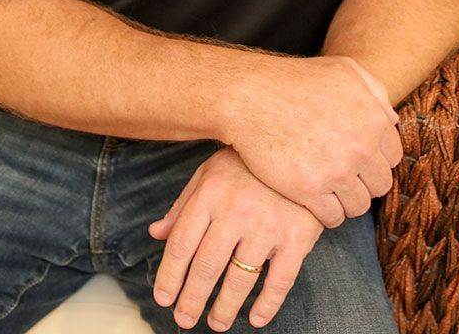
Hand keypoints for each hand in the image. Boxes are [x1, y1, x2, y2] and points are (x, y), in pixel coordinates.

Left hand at [149, 146, 321, 330]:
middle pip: (206, 267)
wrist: (301, 143)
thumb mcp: (210, 173)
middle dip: (192, 299)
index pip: (182, 244)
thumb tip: (156, 234)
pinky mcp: (298, 235)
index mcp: (211, 192)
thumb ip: (184, 205)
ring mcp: (268, 224)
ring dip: (224, 308)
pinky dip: (267, 306)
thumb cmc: (248, 162)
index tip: (163, 299)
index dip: (170, 276)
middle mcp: (236, 209)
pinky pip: (280, 281)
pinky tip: (255, 319)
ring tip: (216, 323)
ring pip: (240, 280)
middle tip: (184, 319)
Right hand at [227, 54, 402, 228]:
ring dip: (347, 200)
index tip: (359, 159)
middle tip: (344, 175)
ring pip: (358, 205)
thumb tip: (392, 120)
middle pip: (380, 185)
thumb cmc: (296, 80)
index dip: (376, 158)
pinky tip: (314, 199)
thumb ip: (375, 92)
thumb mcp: (343, 70)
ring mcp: (336, 171)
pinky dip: (326, 213)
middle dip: (364, 181)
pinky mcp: (309, 190)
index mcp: (373, 119)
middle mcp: (360, 147)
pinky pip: (333, 217)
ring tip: (330, 189)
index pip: (394, 157)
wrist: (252, 96)